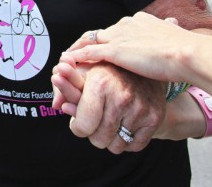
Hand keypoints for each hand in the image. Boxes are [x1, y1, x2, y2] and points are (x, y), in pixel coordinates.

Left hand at [51, 61, 165, 152]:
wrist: (144, 65)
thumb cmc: (107, 69)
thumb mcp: (84, 72)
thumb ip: (66, 88)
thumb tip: (57, 106)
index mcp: (100, 84)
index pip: (83, 126)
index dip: (77, 127)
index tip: (79, 122)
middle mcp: (121, 97)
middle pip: (98, 139)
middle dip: (93, 133)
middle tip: (95, 121)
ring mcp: (140, 109)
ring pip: (116, 146)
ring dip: (109, 139)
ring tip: (109, 121)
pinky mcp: (154, 118)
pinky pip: (134, 146)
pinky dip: (127, 141)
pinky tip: (123, 125)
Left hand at [62, 13, 193, 82]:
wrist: (190, 54)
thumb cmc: (187, 54)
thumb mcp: (173, 45)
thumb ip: (165, 45)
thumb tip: (173, 48)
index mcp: (139, 21)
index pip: (115, 31)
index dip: (105, 41)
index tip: (99, 49)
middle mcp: (126, 24)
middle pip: (99, 35)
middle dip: (86, 46)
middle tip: (73, 57)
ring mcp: (119, 36)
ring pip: (89, 42)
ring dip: (76, 52)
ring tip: (65, 62)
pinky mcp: (115, 50)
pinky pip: (88, 53)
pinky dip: (77, 58)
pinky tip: (68, 65)